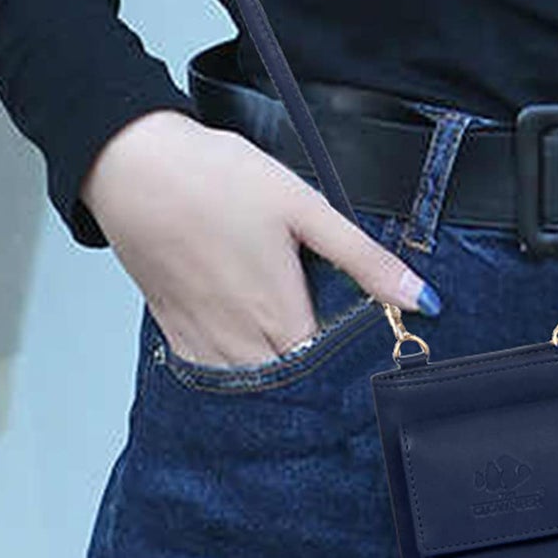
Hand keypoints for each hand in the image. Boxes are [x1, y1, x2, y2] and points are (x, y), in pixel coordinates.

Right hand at [79, 109, 439, 366]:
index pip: (328, 371)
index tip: (371, 354)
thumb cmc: (218, 179)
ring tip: (294, 351)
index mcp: (280, 314)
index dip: (352, 367)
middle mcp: (241, 341)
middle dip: (315, 379)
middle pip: (290, 387)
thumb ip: (363, 260)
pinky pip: (207, 376)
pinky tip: (247, 346)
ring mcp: (202, 341)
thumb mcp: (305, 208)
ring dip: (275, 381)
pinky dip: (231, 373)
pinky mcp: (172, 330)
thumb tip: (422, 298)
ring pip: (248, 389)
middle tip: (335, 352)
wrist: (135, 168)